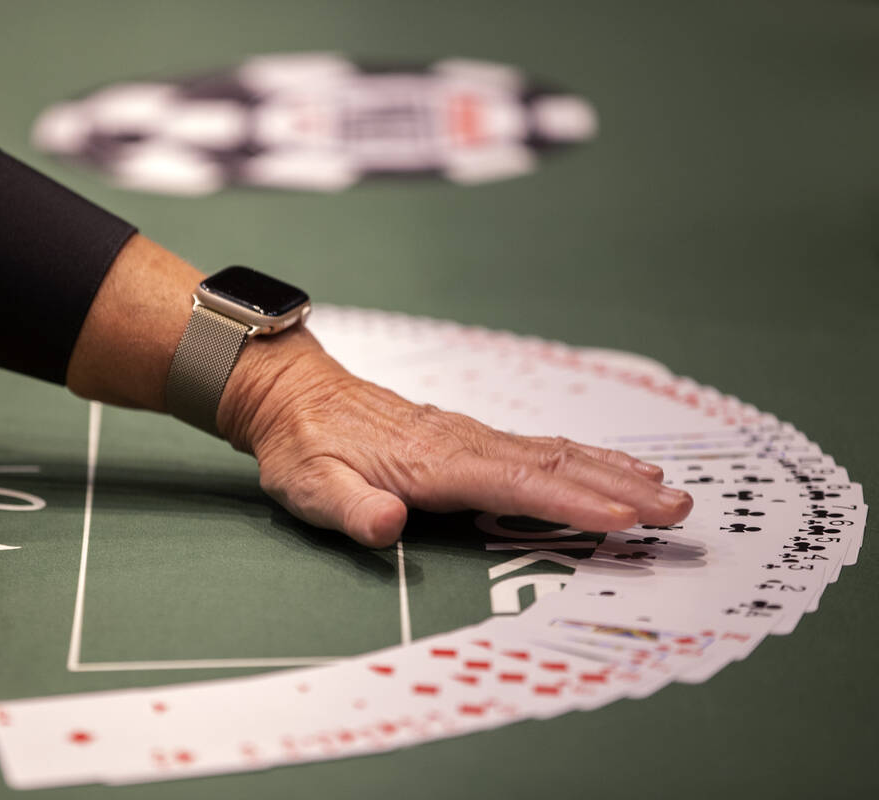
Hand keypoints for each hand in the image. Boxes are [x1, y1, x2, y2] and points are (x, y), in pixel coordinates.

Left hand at [221, 331, 691, 547]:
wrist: (294, 394)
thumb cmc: (302, 448)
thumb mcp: (310, 488)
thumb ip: (351, 510)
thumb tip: (389, 525)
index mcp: (431, 461)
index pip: (515, 483)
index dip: (572, 502)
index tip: (625, 518)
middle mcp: (462, 443)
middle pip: (553, 464)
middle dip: (618, 488)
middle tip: (678, 509)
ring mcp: (469, 436)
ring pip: (554, 452)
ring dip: (613, 471)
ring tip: (667, 490)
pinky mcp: (468, 436)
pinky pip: (539, 447)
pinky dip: (584, 458)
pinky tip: (609, 466)